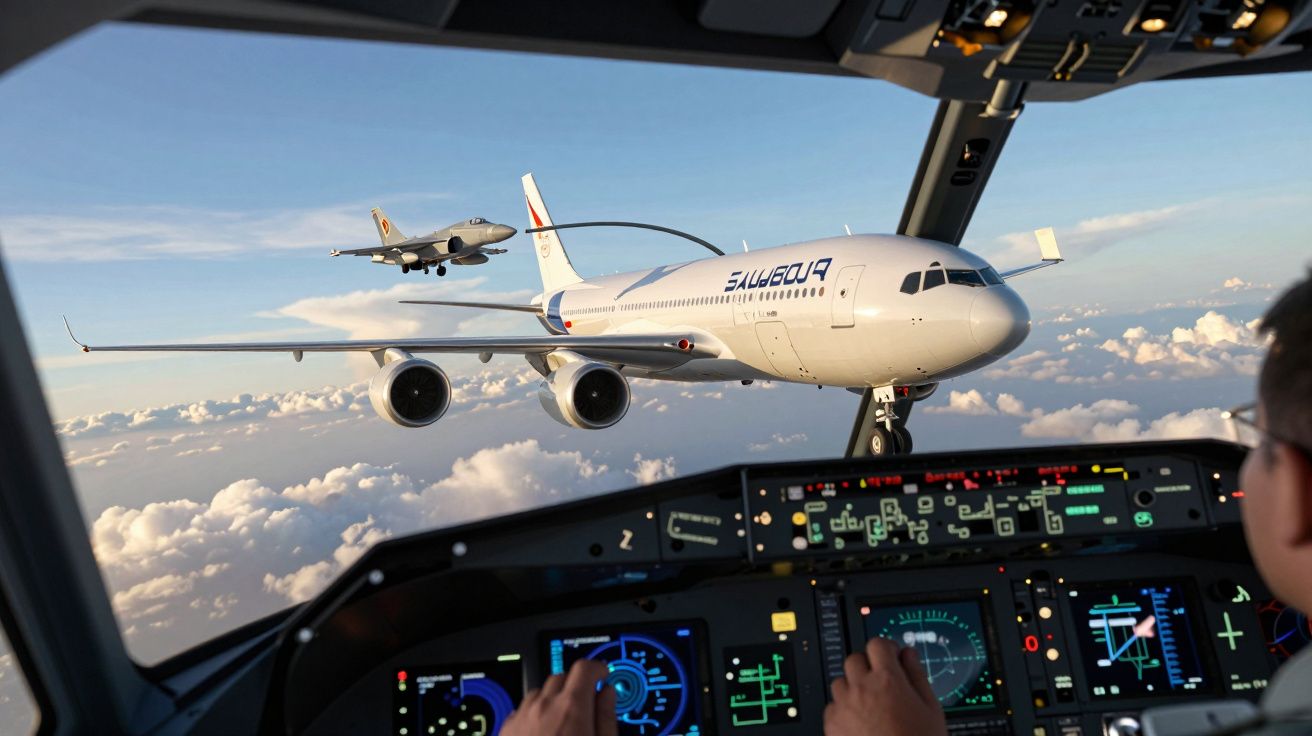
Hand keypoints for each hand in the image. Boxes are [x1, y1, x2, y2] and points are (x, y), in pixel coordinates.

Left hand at [501, 659, 617, 735]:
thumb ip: (606, 717)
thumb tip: (607, 694)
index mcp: (571, 708)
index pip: (585, 668)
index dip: (597, 668)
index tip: (602, 673)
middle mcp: (544, 706)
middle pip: (561, 677)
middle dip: (575, 686)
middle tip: (584, 704)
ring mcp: (522, 717)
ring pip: (539, 693)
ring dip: (552, 700)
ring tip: (561, 724)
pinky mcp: (507, 729)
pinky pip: (521, 709)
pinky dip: (533, 714)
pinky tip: (542, 733)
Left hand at [824, 638, 947, 735]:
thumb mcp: (931, 708)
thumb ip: (917, 675)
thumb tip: (907, 654)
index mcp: (888, 680)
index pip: (877, 644)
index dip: (885, 650)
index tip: (890, 658)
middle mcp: (862, 689)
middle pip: (855, 660)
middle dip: (867, 667)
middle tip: (880, 683)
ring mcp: (844, 706)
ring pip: (840, 682)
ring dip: (852, 688)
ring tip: (870, 706)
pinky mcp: (831, 725)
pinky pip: (831, 706)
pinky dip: (842, 710)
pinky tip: (859, 723)